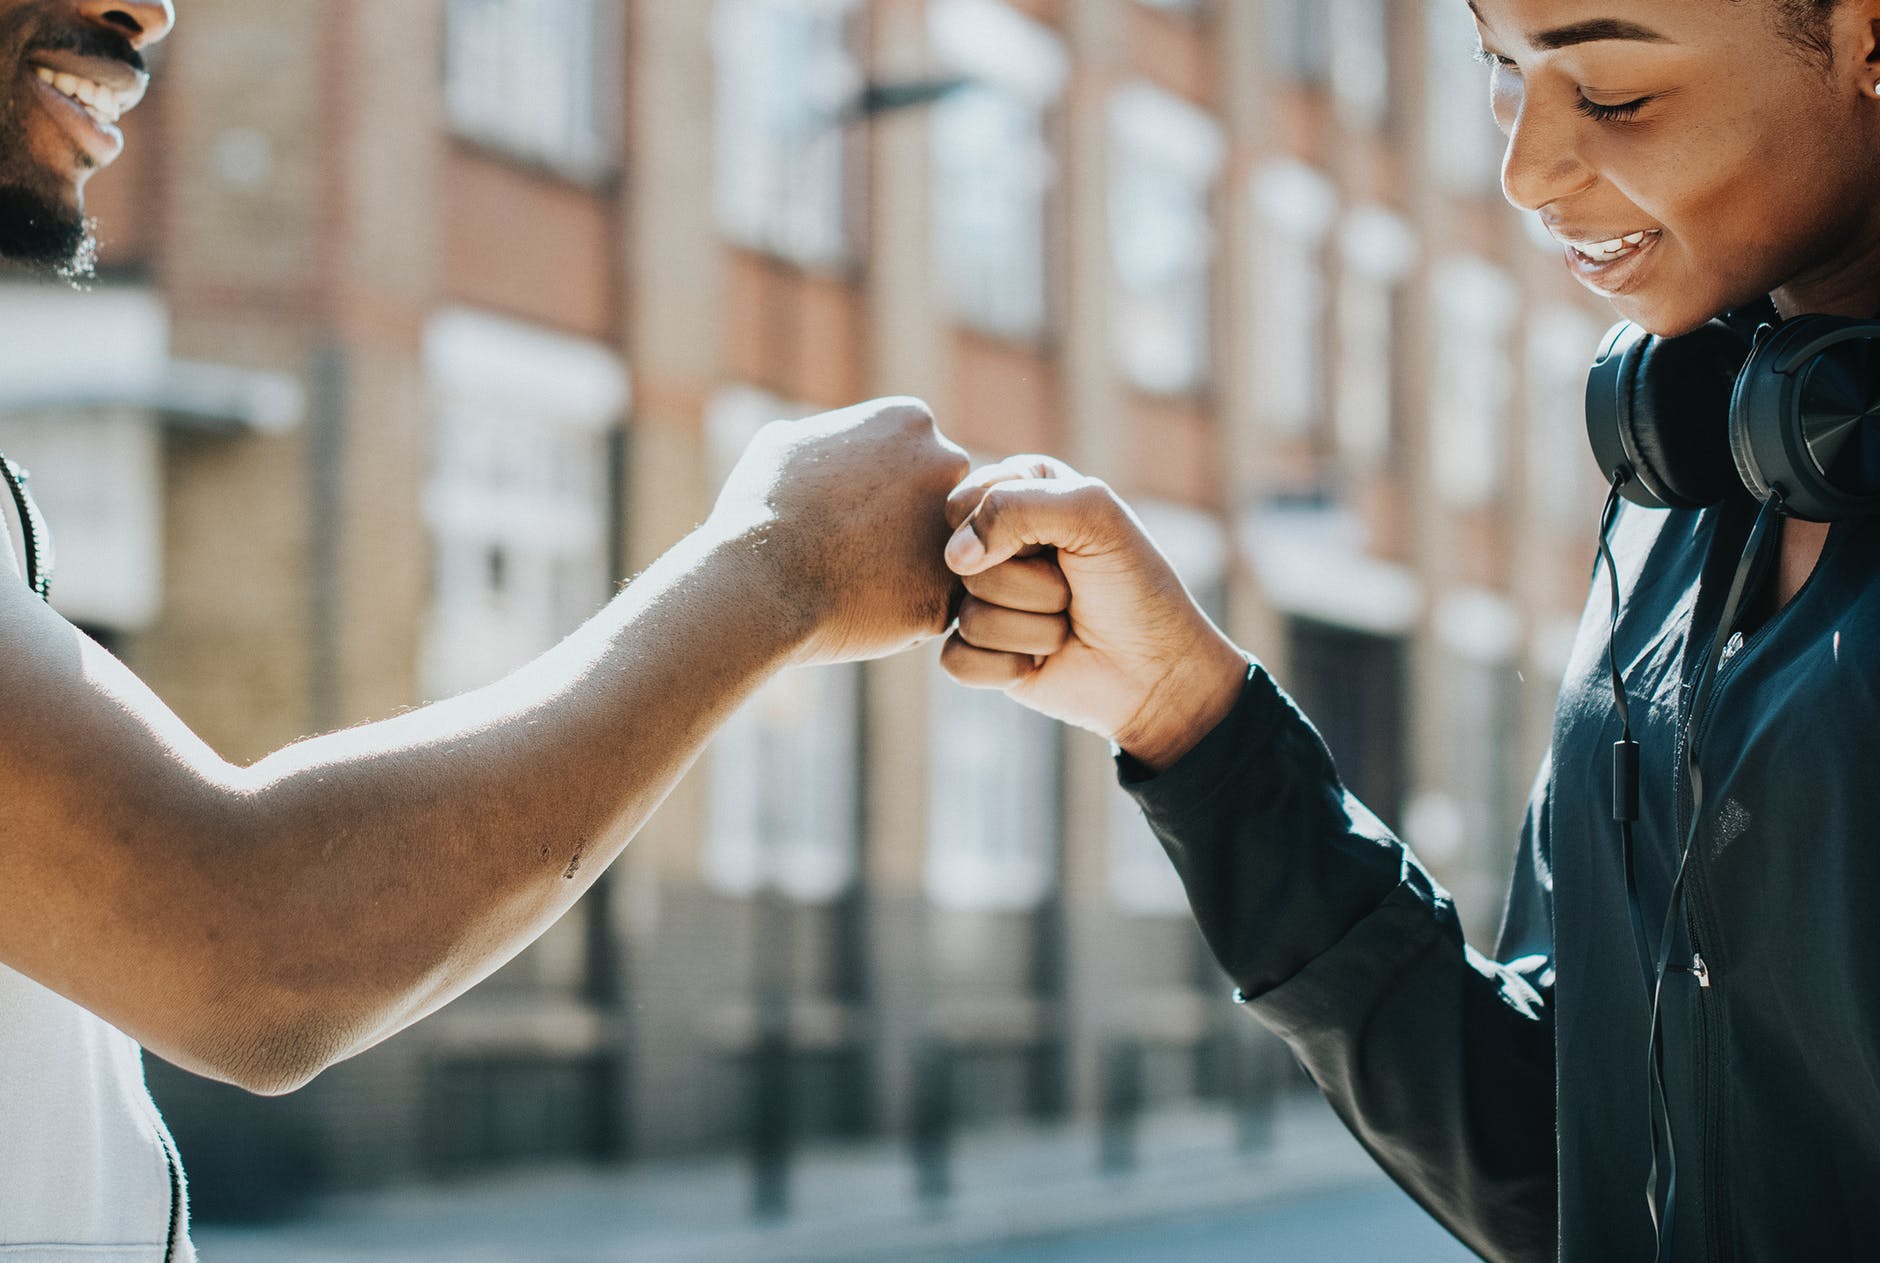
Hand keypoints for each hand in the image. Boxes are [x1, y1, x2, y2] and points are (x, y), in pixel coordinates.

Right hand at [708, 397, 969, 664]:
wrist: (758, 585)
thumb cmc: (760, 510)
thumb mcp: (781, 445)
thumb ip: (823, 437)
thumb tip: (825, 444)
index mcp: (910, 421)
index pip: (916, 454)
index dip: (879, 486)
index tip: (844, 507)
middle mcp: (948, 465)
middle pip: (941, 499)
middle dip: (908, 524)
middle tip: (854, 547)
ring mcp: (956, 531)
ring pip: (945, 555)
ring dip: (912, 568)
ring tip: (856, 581)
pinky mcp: (948, 596)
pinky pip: (932, 606)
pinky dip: (902, 614)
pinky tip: (859, 612)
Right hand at [941, 456, 1246, 772]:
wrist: (1157, 671)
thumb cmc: (1133, 585)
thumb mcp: (1092, 514)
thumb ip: (1016, 505)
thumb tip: (955, 557)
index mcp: (1017, 493)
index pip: (968, 501)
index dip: (1013, 527)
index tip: (1064, 540)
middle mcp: (992, 545)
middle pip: (964, 562)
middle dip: (1031, 583)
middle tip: (1072, 588)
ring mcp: (981, 600)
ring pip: (967, 615)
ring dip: (1032, 627)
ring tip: (1066, 624)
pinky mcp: (977, 653)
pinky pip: (957, 660)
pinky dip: (1008, 665)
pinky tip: (1040, 663)